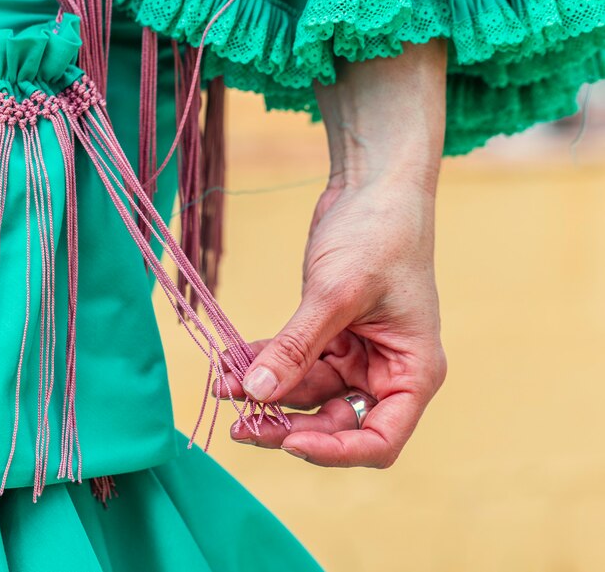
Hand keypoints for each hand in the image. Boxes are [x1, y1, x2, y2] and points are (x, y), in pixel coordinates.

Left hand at [222, 175, 445, 467]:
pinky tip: (229, 365)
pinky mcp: (327, 336)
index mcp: (412, 371)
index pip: (380, 440)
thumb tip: (256, 393)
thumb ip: (297, 347)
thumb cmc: (379, 233)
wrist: (372, 184)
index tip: (289, 442)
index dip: (336, 452)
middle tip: (241, 424)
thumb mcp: (337, 293)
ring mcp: (355, 356)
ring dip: (265, 392)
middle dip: (287, 425)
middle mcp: (385, 372)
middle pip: (335, 423)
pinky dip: (263, 364)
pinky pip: (292, 363)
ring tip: (224, 385)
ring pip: (305, 395)